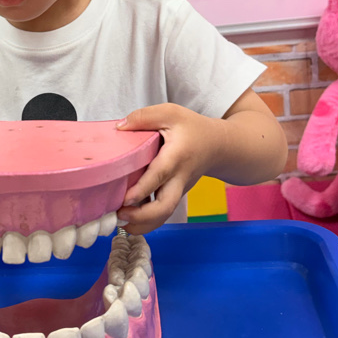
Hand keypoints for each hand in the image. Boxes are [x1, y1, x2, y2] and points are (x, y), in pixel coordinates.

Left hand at [116, 104, 219, 233]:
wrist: (218, 146)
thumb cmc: (192, 128)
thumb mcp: (170, 113)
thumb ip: (143, 117)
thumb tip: (118, 128)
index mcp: (176, 156)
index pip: (160, 175)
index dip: (142, 189)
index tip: (125, 199)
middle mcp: (179, 178)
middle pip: (166, 206)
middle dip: (143, 217)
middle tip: (120, 216)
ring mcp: (178, 190)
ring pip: (164, 215)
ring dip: (143, 224)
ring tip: (121, 223)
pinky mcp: (175, 195)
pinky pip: (162, 213)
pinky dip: (147, 222)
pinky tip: (128, 221)